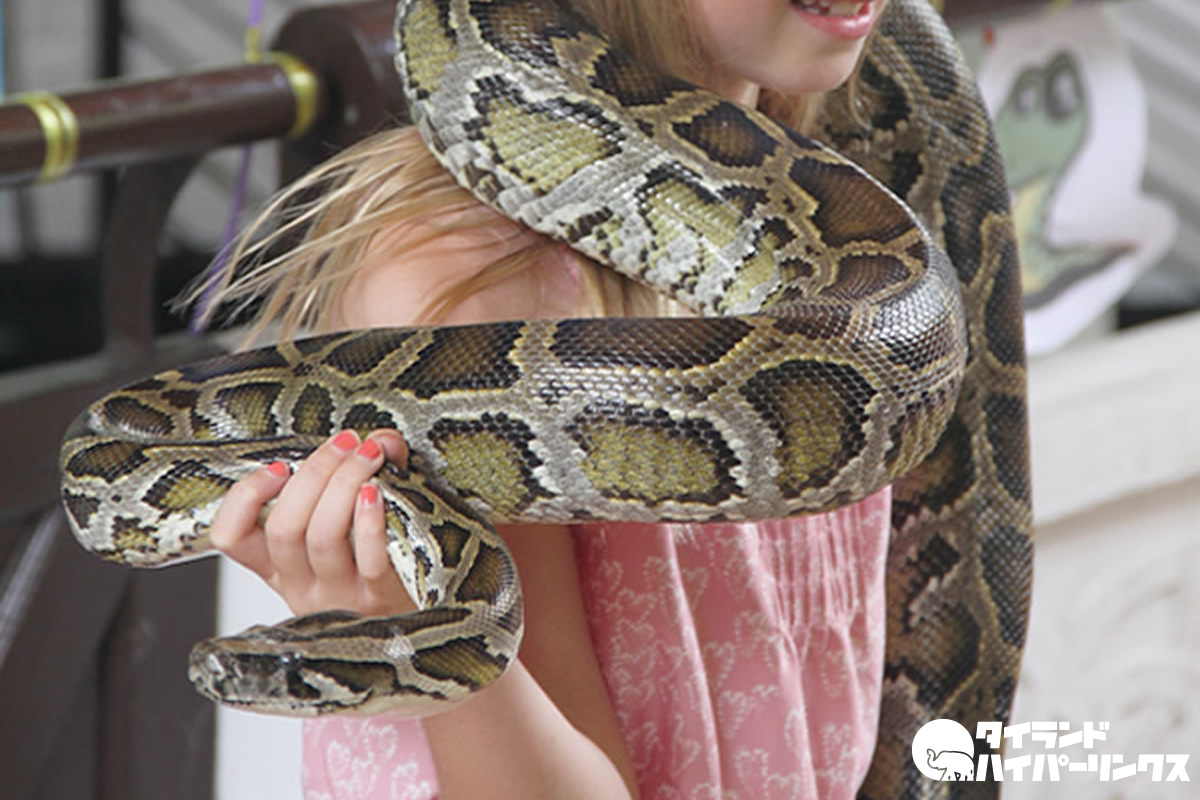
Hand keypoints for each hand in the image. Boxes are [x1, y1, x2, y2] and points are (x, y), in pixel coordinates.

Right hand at [210, 428, 415, 616]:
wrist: (421, 624)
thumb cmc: (381, 566)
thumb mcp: (353, 527)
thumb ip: (363, 475)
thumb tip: (381, 438)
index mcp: (281, 567)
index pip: (231, 538)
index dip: (244, 498)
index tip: (279, 466)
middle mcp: (302, 586)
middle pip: (284, 527)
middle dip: (314, 473)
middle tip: (345, 442)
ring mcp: (340, 597)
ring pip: (321, 538)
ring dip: (344, 485)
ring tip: (370, 455)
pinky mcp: (380, 600)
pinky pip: (368, 559)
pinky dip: (370, 521)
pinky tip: (378, 493)